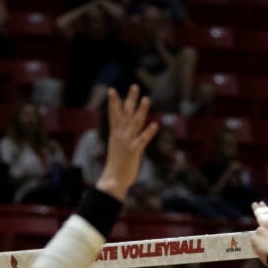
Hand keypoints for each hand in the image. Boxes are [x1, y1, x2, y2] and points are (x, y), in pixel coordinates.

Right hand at [95, 85, 158, 200]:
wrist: (112, 181)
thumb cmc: (115, 167)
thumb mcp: (117, 150)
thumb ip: (122, 141)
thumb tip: (123, 137)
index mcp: (115, 135)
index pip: (114, 115)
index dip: (113, 103)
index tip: (112, 90)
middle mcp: (120, 135)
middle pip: (125, 113)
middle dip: (130, 99)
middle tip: (134, 86)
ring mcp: (127, 142)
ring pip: (135, 122)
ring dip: (141, 110)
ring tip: (146, 98)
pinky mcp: (134, 151)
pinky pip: (142, 139)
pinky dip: (148, 132)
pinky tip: (155, 125)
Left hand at [250, 201, 267, 265]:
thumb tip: (267, 242)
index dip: (264, 208)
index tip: (261, 203)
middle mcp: (267, 225)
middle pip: (260, 215)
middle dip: (257, 208)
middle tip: (254, 204)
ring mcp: (260, 230)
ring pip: (257, 236)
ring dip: (259, 241)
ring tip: (266, 248)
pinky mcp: (254, 237)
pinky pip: (254, 243)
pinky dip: (256, 246)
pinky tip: (263, 250)